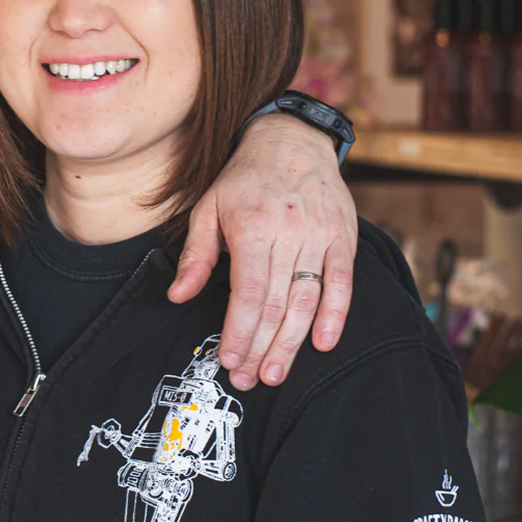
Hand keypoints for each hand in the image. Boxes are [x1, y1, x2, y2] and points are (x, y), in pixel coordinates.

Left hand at [167, 114, 356, 389]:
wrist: (292, 141)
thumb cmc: (244, 179)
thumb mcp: (208, 208)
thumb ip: (195, 255)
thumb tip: (177, 296)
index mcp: (251, 227)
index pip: (247, 292)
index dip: (239, 331)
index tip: (229, 359)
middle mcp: (288, 234)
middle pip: (276, 303)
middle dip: (261, 347)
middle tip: (248, 380)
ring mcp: (320, 237)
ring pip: (307, 300)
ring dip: (292, 342)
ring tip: (275, 373)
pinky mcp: (344, 238)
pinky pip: (342, 284)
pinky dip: (334, 316)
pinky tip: (321, 343)